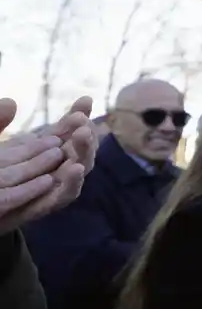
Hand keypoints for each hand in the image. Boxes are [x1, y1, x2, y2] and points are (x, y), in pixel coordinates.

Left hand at [0, 97, 92, 234]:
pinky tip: (76, 168)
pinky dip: (73, 183)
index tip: (84, 101)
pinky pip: (63, 197)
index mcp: (41, 150)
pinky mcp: (43, 207)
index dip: (76, 116)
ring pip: (78, 170)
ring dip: (84, 153)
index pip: (66, 130)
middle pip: (78, 149)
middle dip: (85, 134)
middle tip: (84, 122)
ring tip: (84, 135)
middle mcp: (52, 168)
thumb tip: (11, 102)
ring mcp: (51, 188)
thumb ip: (0, 123)